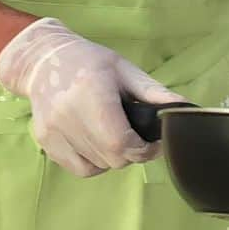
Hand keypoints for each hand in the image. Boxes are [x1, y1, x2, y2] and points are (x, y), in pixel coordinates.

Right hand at [0, 17, 185, 177]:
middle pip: (112, 158)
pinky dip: (95, 162)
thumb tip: (182, 107)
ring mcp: (53, 131)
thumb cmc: (91, 62)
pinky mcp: (45, 141)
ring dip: (114, 157)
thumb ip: (154, 93)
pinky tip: (99, 142)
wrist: (45, 61)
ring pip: (98, 166)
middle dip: (133, 153)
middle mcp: (68, 115)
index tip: (155, 143)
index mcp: (92, 94)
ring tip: (116, 133)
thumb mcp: (126, 70)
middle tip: (139, 138)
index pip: (120, 141)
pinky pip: (80, 168)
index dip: (144, 149)